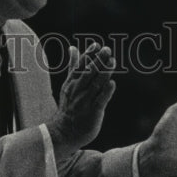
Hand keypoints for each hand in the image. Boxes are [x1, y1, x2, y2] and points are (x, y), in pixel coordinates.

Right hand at [46, 43, 115, 159]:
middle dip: (98, 60)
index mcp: (71, 82)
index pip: (80, 65)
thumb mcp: (68, 84)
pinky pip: (100, 100)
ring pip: (96, 84)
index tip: (97, 45)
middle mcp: (77, 91)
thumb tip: (72, 47)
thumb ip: (73, 66)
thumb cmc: (69, 106)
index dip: (89, 54)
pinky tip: (111, 83)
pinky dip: (106, 91)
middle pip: (88, 72)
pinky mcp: (93, 112)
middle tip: (107, 50)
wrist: (64, 132)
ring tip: (113, 62)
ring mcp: (85, 102)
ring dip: (105, 72)